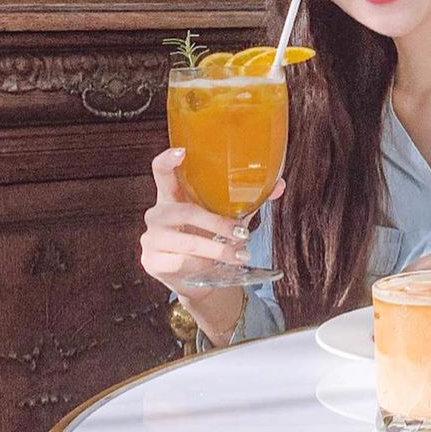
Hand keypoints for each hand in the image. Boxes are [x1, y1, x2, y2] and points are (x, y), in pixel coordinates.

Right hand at [140, 147, 284, 329]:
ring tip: (239, 255)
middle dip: (216, 223)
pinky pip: (181, 262)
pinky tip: (213, 267)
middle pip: (184, 211)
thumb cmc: (206, 239)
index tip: (182, 152)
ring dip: (217, 249)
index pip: (161, 171)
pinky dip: (203, 265)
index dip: (167, 160)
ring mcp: (152, 238)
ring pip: (186, 241)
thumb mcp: (225, 218)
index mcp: (172, 196)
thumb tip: (278, 185)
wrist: (194, 279)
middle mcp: (158, 214)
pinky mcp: (152, 261)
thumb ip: (247, 201)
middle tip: (242, 233)